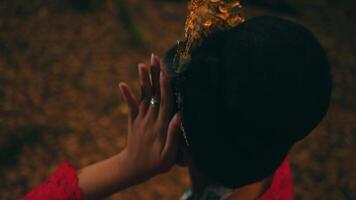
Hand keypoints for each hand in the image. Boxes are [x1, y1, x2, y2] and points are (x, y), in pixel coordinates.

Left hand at [119, 53, 180, 181]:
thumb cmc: (154, 165)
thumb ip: (173, 136)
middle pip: (153, 94)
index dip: (165, 87)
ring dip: (142, 80)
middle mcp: (149, 120)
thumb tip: (179, 115)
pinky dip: (126, 95)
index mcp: (160, 127)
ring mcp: (139, 120)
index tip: (165, 72)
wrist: (132, 169)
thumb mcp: (168, 156)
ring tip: (142, 64)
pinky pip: (130, 106)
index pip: (164, 103)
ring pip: (142, 96)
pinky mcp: (132, 121)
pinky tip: (122, 83)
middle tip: (154, 57)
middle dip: (154, 75)